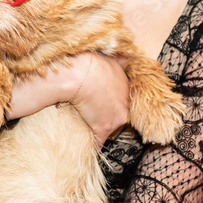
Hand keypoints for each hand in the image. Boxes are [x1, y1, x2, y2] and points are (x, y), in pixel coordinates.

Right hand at [9, 52, 129, 146]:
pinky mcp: (104, 127)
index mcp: (123, 80)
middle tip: (95, 120)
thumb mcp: (103, 55)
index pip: (121, 98)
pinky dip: (94, 147)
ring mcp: (117, 115)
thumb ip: (112, 57)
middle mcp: (125, 98)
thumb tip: (119, 52)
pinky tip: (88, 150)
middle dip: (110, 119)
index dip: (110, 103)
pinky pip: (100, 142)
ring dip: (103, 133)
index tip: (101, 106)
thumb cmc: (82, 61)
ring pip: (113, 131)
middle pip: (121, 116)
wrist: (77, 73)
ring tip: (90, 134)